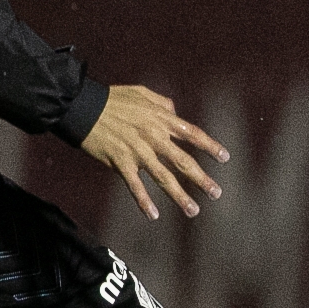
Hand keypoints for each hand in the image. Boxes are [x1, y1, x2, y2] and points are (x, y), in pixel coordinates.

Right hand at [82, 86, 227, 220]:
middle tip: (216, 193)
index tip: (225, 158)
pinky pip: (135, 186)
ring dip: (179, 196)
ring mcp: (138, 151)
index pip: (192, 134)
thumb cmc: (112, 99)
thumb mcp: (142, 92)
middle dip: (201, 179)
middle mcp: (154, 137)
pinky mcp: (120, 162)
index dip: (210, 146)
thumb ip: (162, 103)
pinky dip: (144, 201)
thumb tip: (175, 111)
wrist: (83, 107)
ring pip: (164, 177)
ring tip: (193, 210)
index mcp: (161, 119)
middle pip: (183, 161)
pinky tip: (153, 215)